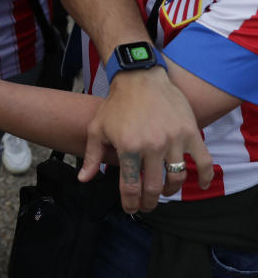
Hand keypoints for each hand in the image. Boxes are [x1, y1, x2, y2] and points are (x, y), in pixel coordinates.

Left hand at [78, 66, 212, 213]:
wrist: (140, 78)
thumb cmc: (116, 104)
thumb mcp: (97, 129)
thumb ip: (92, 156)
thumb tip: (84, 179)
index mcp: (128, 147)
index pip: (130, 185)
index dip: (130, 202)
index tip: (130, 208)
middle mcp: (152, 146)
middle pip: (154, 187)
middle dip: (149, 202)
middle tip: (146, 206)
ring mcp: (174, 140)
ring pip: (176, 178)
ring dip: (170, 191)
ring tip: (163, 191)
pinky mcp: (190, 133)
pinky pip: (203, 161)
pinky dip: (203, 177)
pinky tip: (200, 185)